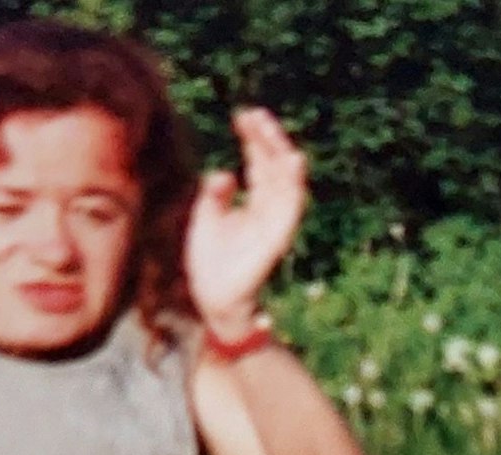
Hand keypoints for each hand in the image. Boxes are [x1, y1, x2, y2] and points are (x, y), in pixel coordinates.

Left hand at [185, 108, 307, 337]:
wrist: (212, 294)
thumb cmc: (210, 258)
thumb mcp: (206, 216)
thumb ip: (215, 193)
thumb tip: (224, 172)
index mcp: (253, 202)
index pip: (258, 162)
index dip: (253, 138)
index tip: (243, 114)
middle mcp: (268, 208)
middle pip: (274, 166)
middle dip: (266, 139)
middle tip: (255, 114)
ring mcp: (275, 221)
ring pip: (286, 181)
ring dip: (281, 153)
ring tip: (272, 129)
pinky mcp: (278, 235)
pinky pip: (291, 206)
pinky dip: (294, 183)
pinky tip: (293, 160)